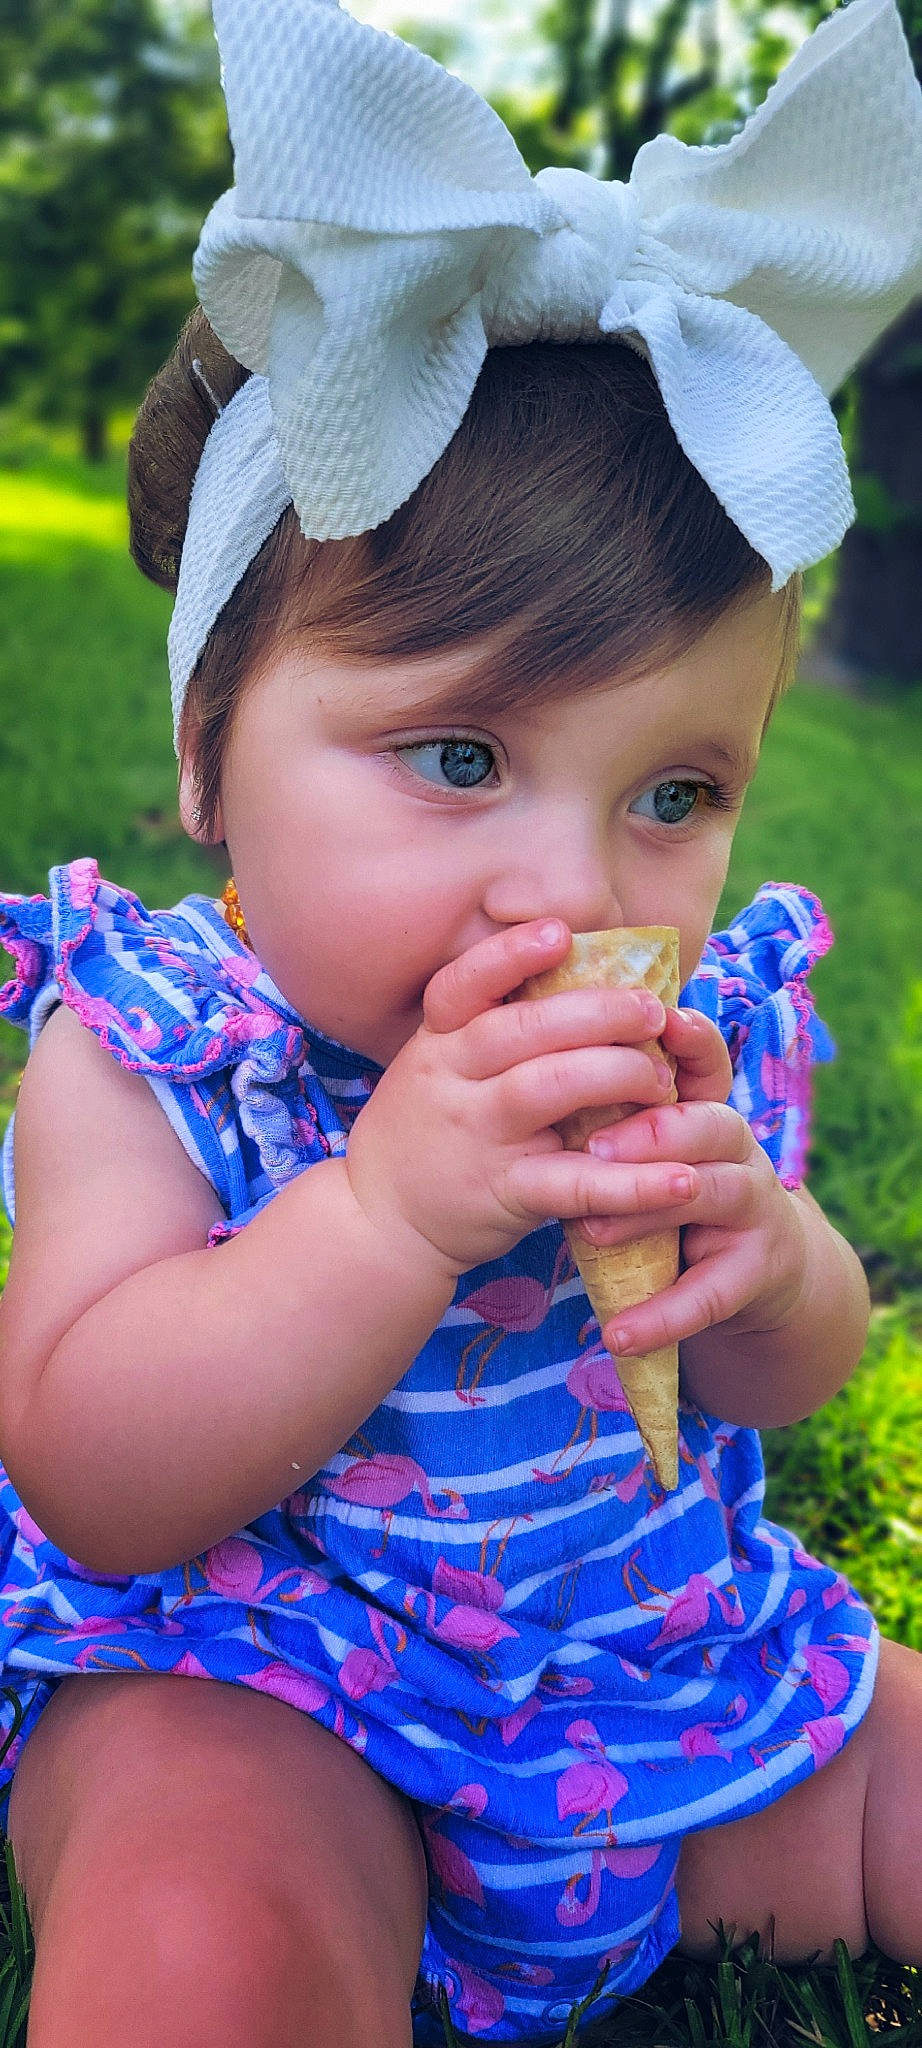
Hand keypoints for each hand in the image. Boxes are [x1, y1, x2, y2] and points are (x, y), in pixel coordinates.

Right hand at [344, 921, 695, 1278]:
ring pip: (548, 1089)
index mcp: (436, 1044)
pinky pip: (574, 1183)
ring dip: (616, 1073)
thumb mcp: (430, 1067)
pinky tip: (679, 1178)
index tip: (561, 932)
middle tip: (651, 1010)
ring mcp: (478, 1137)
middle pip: (521, 1030)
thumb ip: (482, 1028)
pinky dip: (631, 1184)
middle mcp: (451, 1082)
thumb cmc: (425, 1131)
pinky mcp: (506, 1194)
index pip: (462, 986)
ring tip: (662, 1077)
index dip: (510, 955)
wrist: (378, 1222)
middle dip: (596, 1013)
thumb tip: (563, 973)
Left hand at [577, 1007, 809, 1354]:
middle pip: (711, 1121)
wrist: (757, 1269)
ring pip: (710, 1195)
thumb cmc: (673, 1189)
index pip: (704, 1058)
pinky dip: (662, 1315)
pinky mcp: (757, 1271)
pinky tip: (619, 1334)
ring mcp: (754, 1208)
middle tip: (593, 1145)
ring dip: (646, 1211)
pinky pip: (709, 1294)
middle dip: (655, 1130)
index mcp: (704, 1106)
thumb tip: (525, 1060)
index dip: (690, 1038)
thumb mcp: (650, 1144)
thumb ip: (608, 1108)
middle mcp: (737, 1147)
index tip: (659, 1019)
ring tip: (587, 1230)